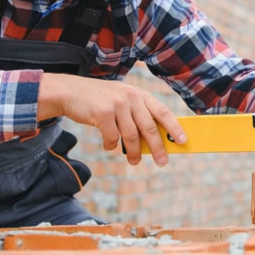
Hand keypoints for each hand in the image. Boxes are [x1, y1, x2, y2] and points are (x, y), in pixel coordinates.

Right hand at [39, 73, 186, 166]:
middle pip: (150, 127)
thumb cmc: (99, 100)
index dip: (174, 127)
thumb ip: (136, 115)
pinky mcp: (103, 113)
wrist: (70, 92)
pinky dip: (112, 145)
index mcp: (139, 94)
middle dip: (157, 147)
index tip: (183, 140)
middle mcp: (131, 97)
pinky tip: (108, 145)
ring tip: (134, 161)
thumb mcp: (122, 100)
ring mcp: (117, 104)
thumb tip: (153, 141)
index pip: (162, 111)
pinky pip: (113, 138)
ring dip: (134, 152)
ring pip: (131, 136)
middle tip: (162, 161)